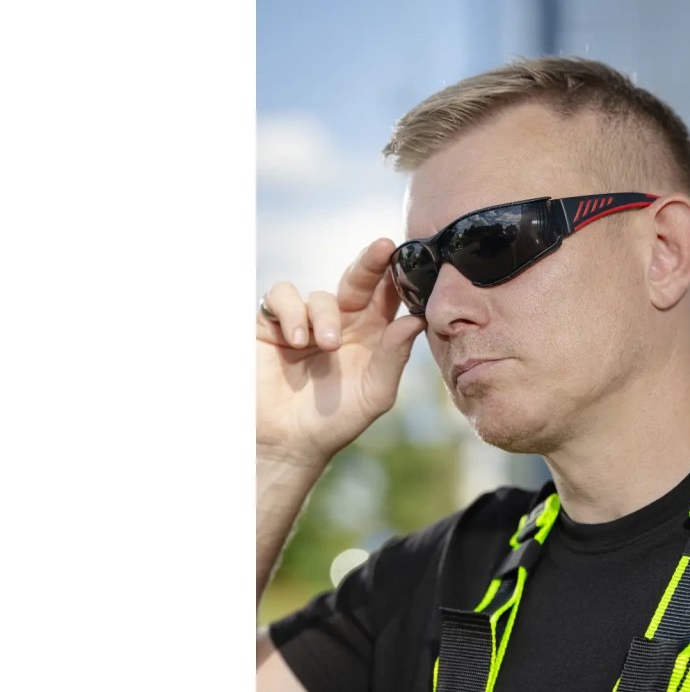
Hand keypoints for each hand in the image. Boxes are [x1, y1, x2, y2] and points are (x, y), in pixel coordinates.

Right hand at [256, 238, 426, 467]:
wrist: (285, 443)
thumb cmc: (334, 422)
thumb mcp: (374, 393)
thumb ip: (393, 356)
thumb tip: (415, 320)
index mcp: (371, 334)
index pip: (387, 297)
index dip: (398, 277)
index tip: (411, 259)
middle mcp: (341, 321)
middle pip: (358, 280)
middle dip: (371, 263)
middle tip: (384, 248)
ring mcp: (306, 321)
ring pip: (318, 295)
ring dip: (324, 315)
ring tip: (324, 345)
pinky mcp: (272, 323)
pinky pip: (282, 297)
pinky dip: (291, 313)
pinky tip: (295, 341)